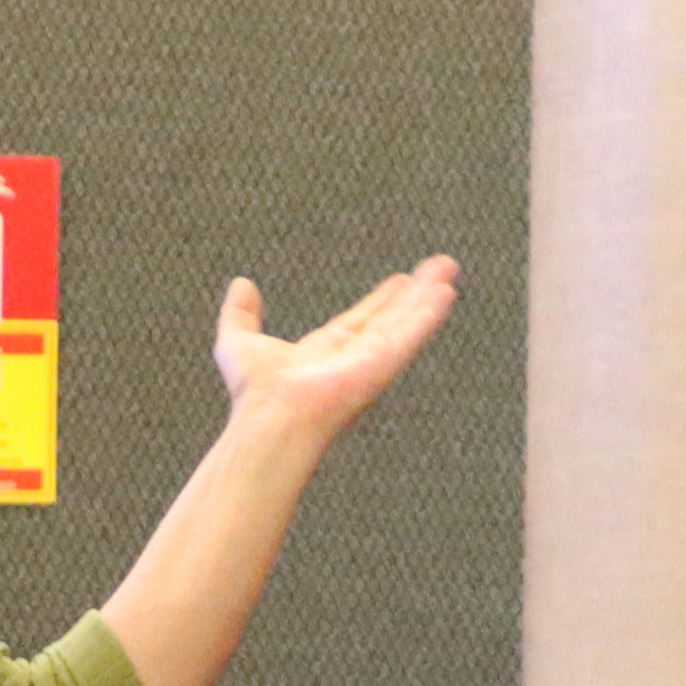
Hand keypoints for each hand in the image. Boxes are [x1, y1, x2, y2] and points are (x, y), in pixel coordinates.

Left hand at [213, 254, 461, 446]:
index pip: (360, 322)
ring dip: (429, 296)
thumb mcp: (237, 341)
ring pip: (406, 322)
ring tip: (448, 269)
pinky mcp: (384, 364)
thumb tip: (241, 285)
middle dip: (416, 295)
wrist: (271, 416)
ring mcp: (372, 362)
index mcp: (325, 354)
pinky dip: (429, 314)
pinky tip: (446, 294)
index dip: (381, 301)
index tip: (400, 282)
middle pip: (392, 319)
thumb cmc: (254, 392)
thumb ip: (239, 314)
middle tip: (439, 270)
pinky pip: (411, 334)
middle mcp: (354, 358)